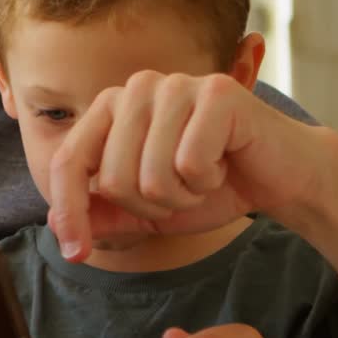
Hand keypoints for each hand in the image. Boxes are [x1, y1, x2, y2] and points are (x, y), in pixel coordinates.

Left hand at [48, 71, 325, 261]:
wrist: (279, 177)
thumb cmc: (209, 187)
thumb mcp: (144, 209)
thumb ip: (101, 214)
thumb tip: (58, 230)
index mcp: (111, 108)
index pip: (68, 161)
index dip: (69, 212)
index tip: (76, 253)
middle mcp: (136, 87)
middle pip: (113, 178)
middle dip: (150, 206)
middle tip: (182, 192)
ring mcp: (176, 85)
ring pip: (151, 176)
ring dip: (182, 196)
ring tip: (204, 178)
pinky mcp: (216, 93)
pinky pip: (190, 164)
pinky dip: (209, 182)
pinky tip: (225, 164)